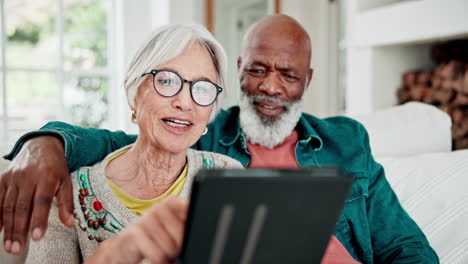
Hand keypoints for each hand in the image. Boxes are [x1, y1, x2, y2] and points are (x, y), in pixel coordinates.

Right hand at [0, 136, 73, 254]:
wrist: (41, 144)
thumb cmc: (55, 166)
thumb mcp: (66, 181)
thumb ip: (67, 203)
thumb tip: (69, 223)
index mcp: (47, 177)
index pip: (42, 202)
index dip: (39, 220)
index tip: (37, 237)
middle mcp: (28, 177)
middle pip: (22, 207)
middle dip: (19, 230)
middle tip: (18, 248)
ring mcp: (14, 177)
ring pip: (8, 205)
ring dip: (8, 227)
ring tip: (9, 245)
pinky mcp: (3, 178)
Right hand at [86, 196, 188, 263]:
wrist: (126, 246)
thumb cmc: (154, 238)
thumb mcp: (174, 231)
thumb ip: (187, 226)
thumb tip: (199, 231)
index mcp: (173, 203)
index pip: (191, 211)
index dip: (190, 229)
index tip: (187, 237)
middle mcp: (160, 207)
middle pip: (182, 234)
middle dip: (179, 247)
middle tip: (173, 250)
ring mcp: (146, 218)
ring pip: (170, 246)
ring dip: (168, 256)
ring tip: (163, 252)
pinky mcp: (135, 233)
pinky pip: (156, 253)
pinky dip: (158, 259)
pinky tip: (156, 258)